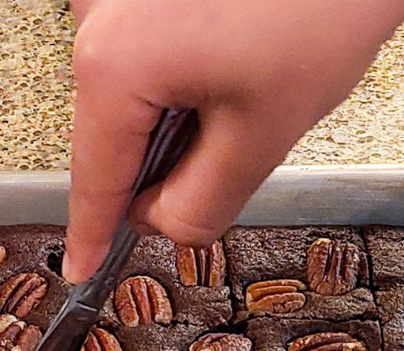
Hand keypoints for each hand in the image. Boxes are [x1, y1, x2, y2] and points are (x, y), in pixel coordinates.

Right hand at [62, 0, 403, 282]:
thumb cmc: (321, 8)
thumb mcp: (261, 135)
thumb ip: (199, 204)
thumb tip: (161, 222)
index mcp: (115, 65)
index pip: (96, 176)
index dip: (94, 233)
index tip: (82, 270)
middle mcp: (96, 17)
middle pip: (113, 134)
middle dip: (162, 163)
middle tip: (230, 152)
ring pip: (130, 95)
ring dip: (177, 116)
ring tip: (244, 87)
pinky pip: (141, 53)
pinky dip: (179, 76)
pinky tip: (231, 58)